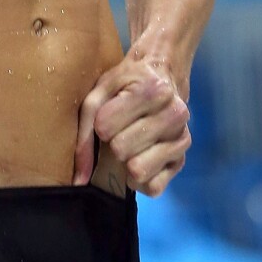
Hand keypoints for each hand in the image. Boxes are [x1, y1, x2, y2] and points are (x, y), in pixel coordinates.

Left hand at [73, 45, 190, 196]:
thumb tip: (78, 179)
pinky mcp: (182, 160)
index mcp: (153, 91)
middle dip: (114, 142)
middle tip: (123, 129)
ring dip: (127, 161)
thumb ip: (85, 129)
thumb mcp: (101, 92)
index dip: (101, 125)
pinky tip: (140, 159)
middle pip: (121, 150)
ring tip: (132, 143)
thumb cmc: (128, 83)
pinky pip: (153, 187)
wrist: (164, 74)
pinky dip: (140, 179)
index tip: (109, 114)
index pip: (105, 128)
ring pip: (138, 171)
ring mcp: (183, 138)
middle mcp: (174, 114)